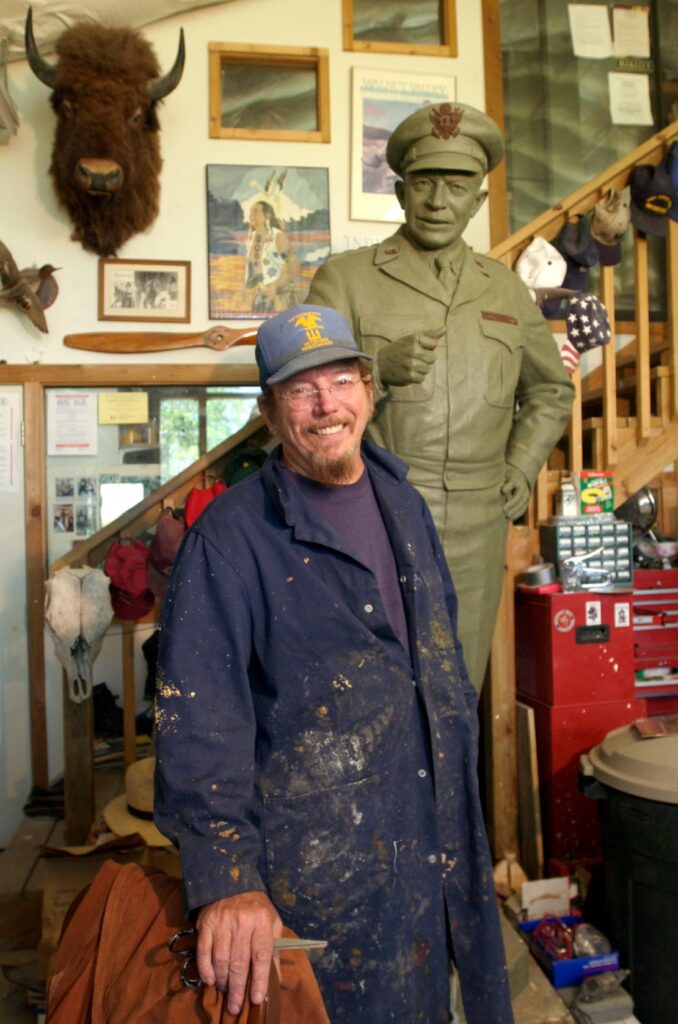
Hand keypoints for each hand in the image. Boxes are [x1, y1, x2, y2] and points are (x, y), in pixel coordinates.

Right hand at [196, 890, 282, 1014]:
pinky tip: (209, 980)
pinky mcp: (206, 924)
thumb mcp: (272, 922)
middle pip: (239, 962)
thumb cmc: (256, 908)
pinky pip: (204, 951)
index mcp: (262, 922)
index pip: (261, 956)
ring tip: (225, 990)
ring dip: (222, 980)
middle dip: (237, 988)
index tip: (256, 999)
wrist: (232, 882)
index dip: (259, 979)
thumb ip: (274, 950)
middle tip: (235, 1007)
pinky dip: (205, 969)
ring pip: (221, 959)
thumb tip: (275, 980)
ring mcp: (222, 923)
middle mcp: (242, 922)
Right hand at [377, 329, 442, 385]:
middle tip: (413, 359)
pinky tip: (408, 373)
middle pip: (432, 359)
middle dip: (425, 360)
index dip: (427, 348)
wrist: (379, 363)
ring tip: (410, 366)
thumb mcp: (411, 338)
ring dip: (420, 369)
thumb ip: (429, 334)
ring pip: (427, 369)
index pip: (434, 345)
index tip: (418, 348)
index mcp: (415, 339)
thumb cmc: (398, 349)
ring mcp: (412, 364)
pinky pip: (421, 378)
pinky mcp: (410, 376)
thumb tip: (444, 328)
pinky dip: (416, 378)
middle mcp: (414, 350)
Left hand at [501, 466, 530, 519]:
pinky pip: (523, 508)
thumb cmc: (505, 479)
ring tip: (507, 515)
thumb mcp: (501, 478)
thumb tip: (485, 485)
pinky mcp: (526, 501)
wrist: (518, 479)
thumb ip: (496, 482)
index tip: (503, 491)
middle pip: (519, 495)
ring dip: (515, 510)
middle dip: (512, 503)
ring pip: (522, 503)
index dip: (508, 487)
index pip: (513, 483)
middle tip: (504, 509)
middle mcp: (522, 487)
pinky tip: (510, 518)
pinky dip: (517, 514)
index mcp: (515, 480)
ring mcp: (525, 494)